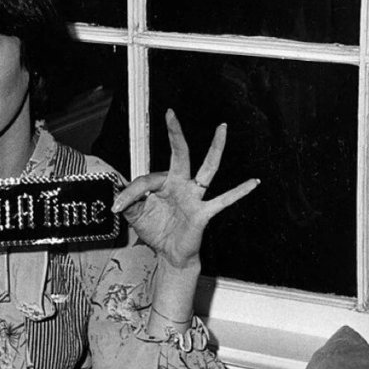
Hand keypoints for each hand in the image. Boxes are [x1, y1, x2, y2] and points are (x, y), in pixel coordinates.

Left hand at [112, 109, 259, 267]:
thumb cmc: (156, 230)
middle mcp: (180, 185)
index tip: (117, 206)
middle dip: (175, 134)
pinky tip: (253, 182)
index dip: (129, 193)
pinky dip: (239, 192)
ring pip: (207, 169)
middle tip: (171, 114)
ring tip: (222, 128)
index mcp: (163, 184)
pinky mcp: (203, 212)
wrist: (169, 253)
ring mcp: (194, 196)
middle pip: (180, 155)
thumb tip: (116, 196)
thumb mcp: (135, 215)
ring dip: (215, 149)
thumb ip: (128, 203)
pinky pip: (223, 200)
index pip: (146, 179)